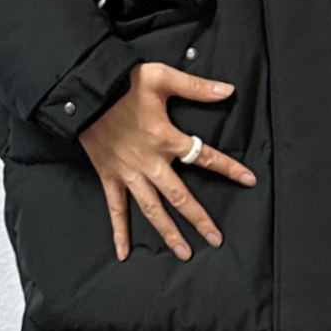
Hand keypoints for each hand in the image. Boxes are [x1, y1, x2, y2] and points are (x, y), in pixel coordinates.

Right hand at [79, 62, 256, 260]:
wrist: (82, 92)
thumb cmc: (121, 82)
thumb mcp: (161, 76)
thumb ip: (196, 86)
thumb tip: (228, 90)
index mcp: (165, 138)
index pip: (204, 156)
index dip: (228, 168)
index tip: (249, 181)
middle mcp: (149, 162)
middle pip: (180, 196)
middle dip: (199, 219)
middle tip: (215, 240)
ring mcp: (128, 173)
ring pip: (152, 209)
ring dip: (169, 233)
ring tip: (184, 253)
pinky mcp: (109, 177)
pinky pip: (116, 209)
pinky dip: (120, 232)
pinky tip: (124, 253)